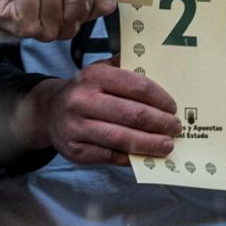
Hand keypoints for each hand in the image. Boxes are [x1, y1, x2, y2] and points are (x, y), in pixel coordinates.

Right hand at [39, 58, 179, 165]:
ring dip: (149, 143)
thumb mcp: (103, 70)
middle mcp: (81, 101)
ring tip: (167, 145)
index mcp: (94, 76)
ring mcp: (76, 127)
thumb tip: (164, 70)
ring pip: (121, 138)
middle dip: (159, 123)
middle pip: (131, 114)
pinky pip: (109, 156)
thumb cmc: (88, 90)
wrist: (49, 111)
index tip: (173, 107)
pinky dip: (131, 157)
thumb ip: (129, 68)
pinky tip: (145, 155)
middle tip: (176, 127)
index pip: (137, 86)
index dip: (160, 98)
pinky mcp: (74, 150)